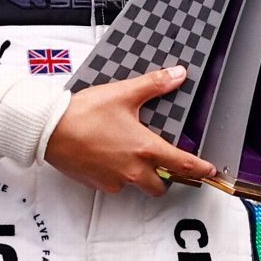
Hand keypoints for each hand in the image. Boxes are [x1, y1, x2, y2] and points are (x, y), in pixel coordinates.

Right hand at [44, 66, 216, 195]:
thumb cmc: (86, 112)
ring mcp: (114, 180)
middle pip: (160, 185)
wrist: (51, 130)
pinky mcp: (97, 184)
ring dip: (139, 174)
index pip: (181, 165)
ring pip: (136, 184)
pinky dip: (117, 173)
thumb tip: (177, 75)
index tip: (209, 171)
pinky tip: (108, 154)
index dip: (198, 169)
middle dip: (165, 177)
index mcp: (144, 149)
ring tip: (128, 151)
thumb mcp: (124, 93)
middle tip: (162, 160)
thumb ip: (154, 85)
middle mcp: (132, 170)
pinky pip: (115, 183)